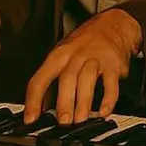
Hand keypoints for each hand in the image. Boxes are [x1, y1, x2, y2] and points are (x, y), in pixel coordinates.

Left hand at [24, 8, 140, 124]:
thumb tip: (41, 108)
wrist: (114, 24)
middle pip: (67, 78)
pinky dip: (109, 98)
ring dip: (84, 101)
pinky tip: (104, 111)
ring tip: (81, 119)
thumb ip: (52, 79)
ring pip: (88, 80)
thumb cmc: (84, 44)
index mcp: (59, 55)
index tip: (31, 119)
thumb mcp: (63, 54)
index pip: (41, 78)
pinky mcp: (114, 64)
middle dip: (64, 101)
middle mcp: (76, 56)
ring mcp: (96, 59)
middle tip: (63, 121)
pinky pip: (111, 83)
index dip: (34, 100)